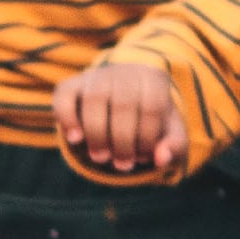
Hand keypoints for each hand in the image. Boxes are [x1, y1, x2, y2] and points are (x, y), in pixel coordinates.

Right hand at [54, 56, 192, 182]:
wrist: (124, 97)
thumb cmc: (150, 119)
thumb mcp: (170, 132)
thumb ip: (175, 146)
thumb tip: (161, 159)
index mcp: (153, 80)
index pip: (152, 107)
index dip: (147, 138)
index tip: (145, 157)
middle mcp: (124, 72)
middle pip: (123, 104)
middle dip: (123, 141)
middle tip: (123, 165)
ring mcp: (96, 76)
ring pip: (94, 99)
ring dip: (97, 134)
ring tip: (101, 157)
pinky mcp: (71, 84)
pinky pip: (64, 96)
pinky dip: (67, 118)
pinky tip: (75, 139)